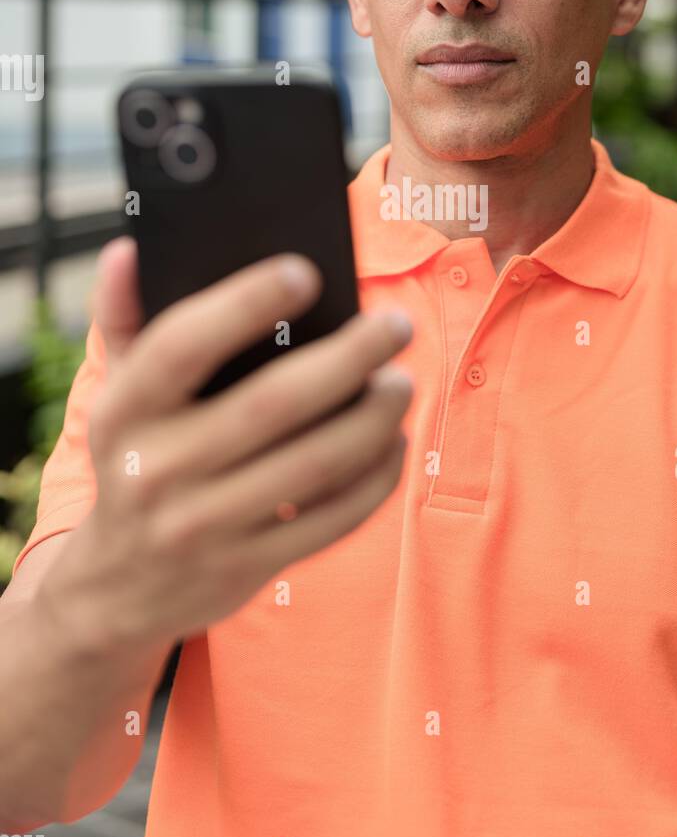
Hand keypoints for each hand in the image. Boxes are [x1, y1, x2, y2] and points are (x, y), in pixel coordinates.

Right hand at [48, 238, 412, 647]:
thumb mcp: (117, 393)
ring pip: (314, 464)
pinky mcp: (247, 567)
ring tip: (402, 382)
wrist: (115, 588)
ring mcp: (204, 527)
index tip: (307, 271)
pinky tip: (392, 440)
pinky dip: (375, 477)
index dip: (245, 303)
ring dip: (373, 418)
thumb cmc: (134, 459)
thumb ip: (123, 317)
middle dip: (348, 358)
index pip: (182, 345)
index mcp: (123, 411)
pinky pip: (331, 519)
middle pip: (272, 404)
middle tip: (394, 325)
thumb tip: (130, 248)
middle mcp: (157, 470)